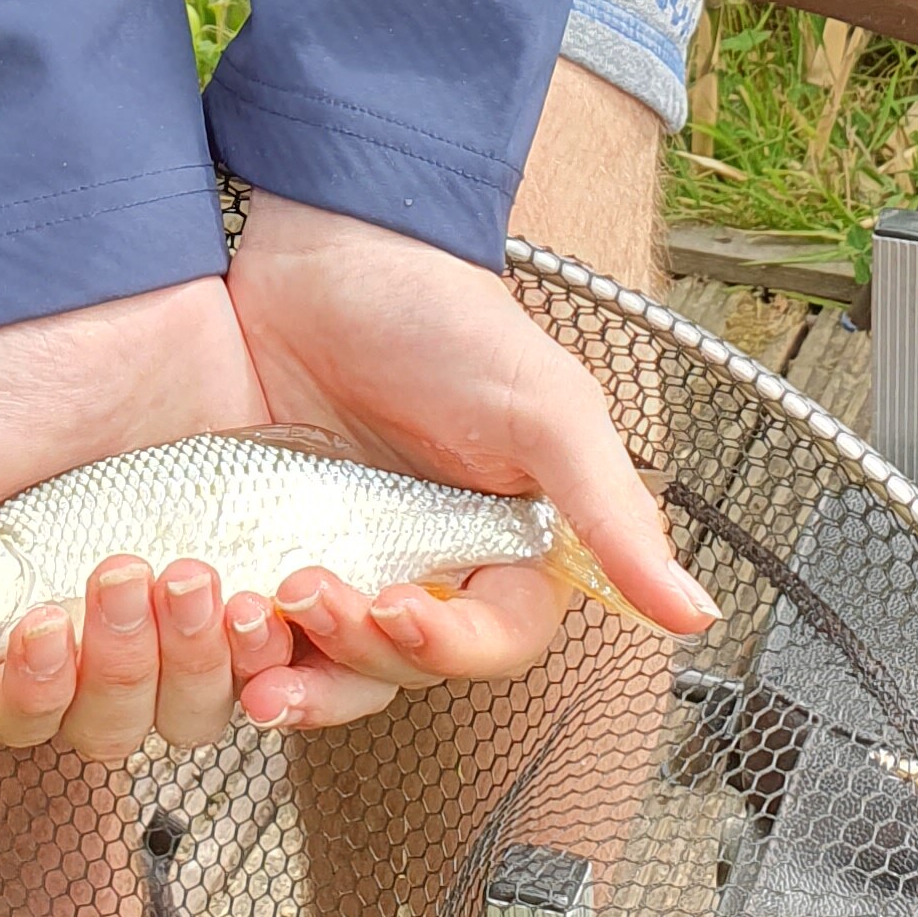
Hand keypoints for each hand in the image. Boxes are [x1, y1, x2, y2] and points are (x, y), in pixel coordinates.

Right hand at [0, 272, 267, 744]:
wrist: (131, 280)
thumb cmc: (9, 358)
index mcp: (9, 617)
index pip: (19, 717)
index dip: (31, 691)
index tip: (40, 623)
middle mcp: (97, 632)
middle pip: (111, 730)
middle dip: (120, 665)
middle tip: (124, 569)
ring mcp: (182, 612)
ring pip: (193, 712)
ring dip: (194, 657)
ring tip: (194, 568)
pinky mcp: (258, 579)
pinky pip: (273, 667)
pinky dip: (267, 650)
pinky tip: (257, 590)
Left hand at [220, 193, 718, 727]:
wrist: (325, 245)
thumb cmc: (445, 313)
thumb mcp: (544, 405)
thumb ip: (611, 511)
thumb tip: (698, 614)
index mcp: (507, 545)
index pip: (495, 639)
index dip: (450, 648)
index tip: (399, 610)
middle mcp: (431, 566)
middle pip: (405, 668)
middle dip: (358, 654)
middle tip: (308, 594)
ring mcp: (349, 558)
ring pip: (332, 665)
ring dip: (298, 671)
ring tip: (254, 628)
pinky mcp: (274, 543)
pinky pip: (266, 624)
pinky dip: (245, 637)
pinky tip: (219, 616)